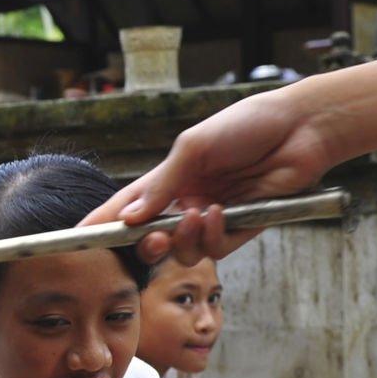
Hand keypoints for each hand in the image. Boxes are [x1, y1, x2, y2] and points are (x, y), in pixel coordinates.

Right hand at [81, 84, 334, 263]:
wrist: (300, 129)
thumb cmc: (245, 125)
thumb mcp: (193, 148)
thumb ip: (161, 184)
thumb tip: (129, 217)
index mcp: (170, 178)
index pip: (127, 207)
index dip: (101, 224)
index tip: (76, 239)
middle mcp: (187, 202)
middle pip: (151, 238)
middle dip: (144, 244)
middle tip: (148, 238)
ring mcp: (213, 219)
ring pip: (183, 251)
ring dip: (183, 239)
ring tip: (197, 214)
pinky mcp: (241, 230)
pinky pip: (215, 249)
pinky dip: (212, 236)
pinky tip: (220, 211)